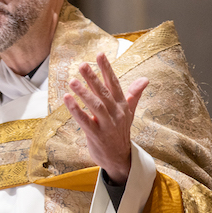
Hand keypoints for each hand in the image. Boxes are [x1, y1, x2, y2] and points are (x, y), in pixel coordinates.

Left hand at [62, 53, 148, 184]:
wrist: (120, 158)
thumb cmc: (120, 132)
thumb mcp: (129, 112)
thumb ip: (134, 95)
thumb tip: (145, 79)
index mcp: (122, 105)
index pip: (115, 83)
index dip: (107, 69)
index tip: (99, 54)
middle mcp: (116, 113)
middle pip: (104, 93)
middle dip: (93, 78)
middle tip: (81, 65)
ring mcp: (107, 125)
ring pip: (95, 106)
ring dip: (83, 93)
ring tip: (72, 81)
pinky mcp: (96, 135)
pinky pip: (85, 121)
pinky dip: (76, 110)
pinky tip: (67, 99)